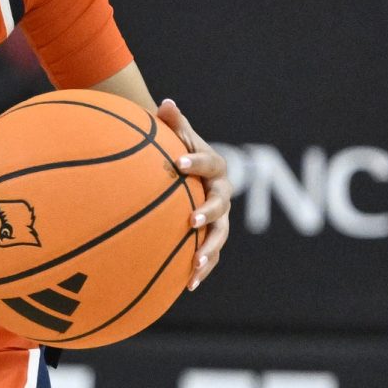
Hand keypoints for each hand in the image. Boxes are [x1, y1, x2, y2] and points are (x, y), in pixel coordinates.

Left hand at [158, 99, 229, 290]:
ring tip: (195, 262)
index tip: (179, 164)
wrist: (185, 172)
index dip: (196, 162)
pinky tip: (188, 285)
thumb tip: (166, 103)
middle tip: (191, 220)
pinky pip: (211, 254)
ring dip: (209, 249)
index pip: (207, 162)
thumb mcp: (173, 135)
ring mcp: (221, 218)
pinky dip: (202, 269)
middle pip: (221, 204)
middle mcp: (222, 193)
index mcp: (214, 167)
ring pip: (220, 235)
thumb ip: (171, 122)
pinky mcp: (213, 237)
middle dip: (208, 212)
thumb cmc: (176, 150)